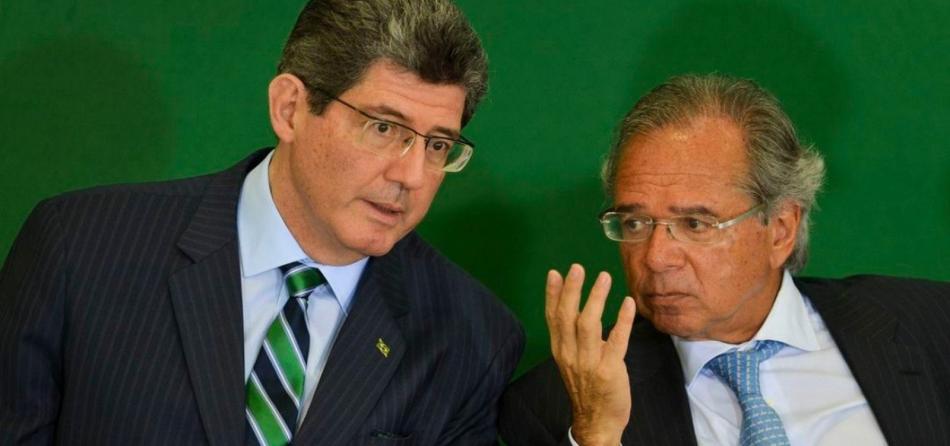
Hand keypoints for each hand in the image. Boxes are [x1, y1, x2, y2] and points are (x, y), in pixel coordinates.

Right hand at [546, 264, 635, 445]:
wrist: (597, 421)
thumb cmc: (587, 388)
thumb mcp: (573, 362)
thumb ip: (574, 338)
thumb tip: (581, 309)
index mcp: (560, 351)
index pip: (553, 318)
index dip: (553, 294)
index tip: (555, 273)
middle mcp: (570, 355)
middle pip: (567, 317)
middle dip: (571, 290)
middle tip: (577, 268)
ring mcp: (589, 362)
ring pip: (588, 324)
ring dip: (596, 299)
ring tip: (604, 277)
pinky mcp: (609, 370)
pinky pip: (617, 341)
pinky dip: (623, 321)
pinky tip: (628, 304)